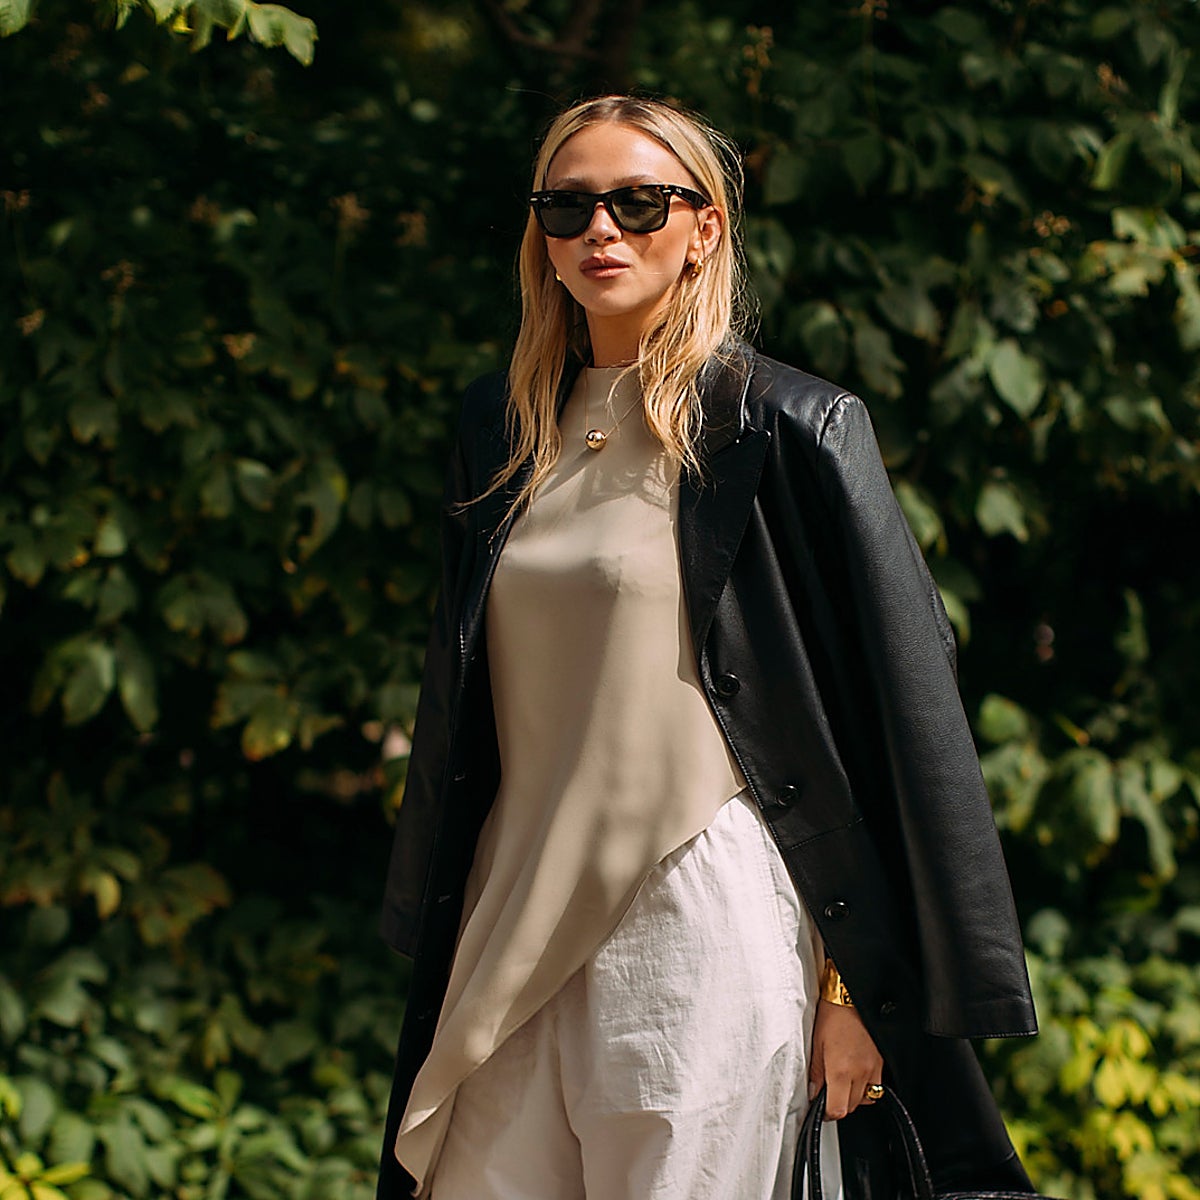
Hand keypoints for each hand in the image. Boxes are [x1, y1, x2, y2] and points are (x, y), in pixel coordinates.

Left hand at [809, 999, 884, 1119]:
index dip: (828, 1113)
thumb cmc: (833, 1015)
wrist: (852, 996)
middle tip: (827, 1092)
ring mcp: (873, 1068)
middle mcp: (860, 1073)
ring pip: (864, 1099)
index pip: (837, 1110)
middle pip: (851, 1107)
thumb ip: (815, 1072)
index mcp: (840, 1070)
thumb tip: (812, 1092)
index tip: (821, 1109)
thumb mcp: (816, 1043)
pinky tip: (855, 1075)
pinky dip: (866, 1087)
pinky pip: (876, 1086)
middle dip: (838, 1104)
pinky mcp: (881, 1062)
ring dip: (852, 1096)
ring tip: (841, 1081)